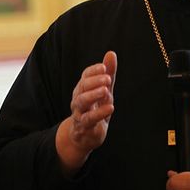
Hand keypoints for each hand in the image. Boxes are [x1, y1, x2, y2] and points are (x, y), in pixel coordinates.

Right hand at [56, 51, 116, 175]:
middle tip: (107, 78)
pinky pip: (89, 119)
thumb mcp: (105, 90)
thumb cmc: (95, 109)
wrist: (84, 136)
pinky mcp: (84, 126)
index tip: (104, 67)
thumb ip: (109, 74)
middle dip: (94, 81)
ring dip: (93, 95)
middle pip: (82, 87)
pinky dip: (99, 113)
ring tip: (106, 90)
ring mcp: (79, 113)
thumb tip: (111, 53)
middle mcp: (78, 98)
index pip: (85, 76)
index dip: (93, 71)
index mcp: (83, 88)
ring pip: (81, 102)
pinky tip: (110, 107)